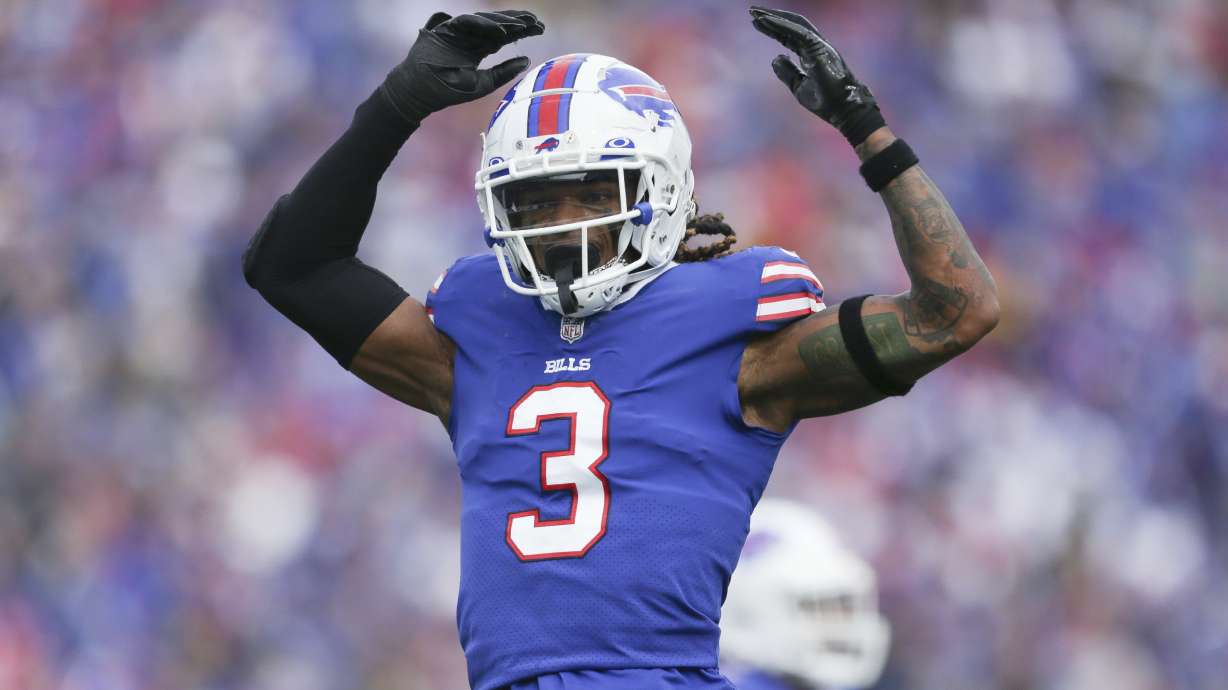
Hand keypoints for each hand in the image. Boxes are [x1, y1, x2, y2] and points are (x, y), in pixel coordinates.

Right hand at [381, 10, 544, 122]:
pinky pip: (467, 22)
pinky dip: (484, 25)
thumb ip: (503, 72)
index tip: (541, 29)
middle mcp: (469, 37)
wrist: (420, 92)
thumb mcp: (483, 83)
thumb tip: (527, 60)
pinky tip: (501, 31)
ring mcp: (458, 32)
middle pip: (497, 25)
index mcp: (478, 49)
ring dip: (504, 21)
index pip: (503, 36)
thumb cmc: (449, 90)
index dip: (522, 31)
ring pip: (484, 20)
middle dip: (517, 21)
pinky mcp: (446, 29)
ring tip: (524, 24)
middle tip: (537, 21)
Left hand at [749, 6, 883, 145]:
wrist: (842, 110)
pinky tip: (766, 21)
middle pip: (791, 25)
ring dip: (774, 17)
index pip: (790, 36)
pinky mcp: (819, 47)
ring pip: (794, 24)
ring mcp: (819, 44)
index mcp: (812, 53)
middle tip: (752, 12)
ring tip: (755, 13)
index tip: (756, 23)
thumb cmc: (825, 101)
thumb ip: (787, 72)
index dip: (773, 29)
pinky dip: (780, 25)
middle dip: (772, 17)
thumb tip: (775, 58)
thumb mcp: (799, 86)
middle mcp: (816, 45)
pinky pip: (797, 31)